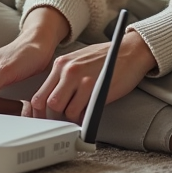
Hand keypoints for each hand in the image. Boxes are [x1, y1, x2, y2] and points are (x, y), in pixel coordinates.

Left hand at [28, 30, 156, 123]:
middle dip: (54, 117)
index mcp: (61, 64)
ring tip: (79, 117)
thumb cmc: (108, 57)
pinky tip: (88, 115)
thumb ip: (65, 78)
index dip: (41, 112)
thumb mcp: (80, 62)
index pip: (40, 94)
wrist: (131, 50)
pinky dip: (83, 118)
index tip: (46, 120)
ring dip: (71, 118)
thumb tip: (57, 99)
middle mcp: (67, 70)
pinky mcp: (95, 87)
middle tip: (63, 122)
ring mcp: (80, 78)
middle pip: (48, 103)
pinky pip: (81, 111)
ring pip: (63, 110)